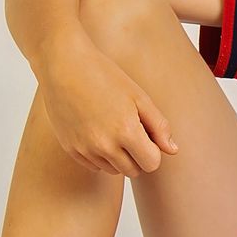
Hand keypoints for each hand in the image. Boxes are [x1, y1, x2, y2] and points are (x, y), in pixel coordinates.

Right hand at [40, 37, 178, 176]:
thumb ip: (159, 126)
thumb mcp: (139, 97)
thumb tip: (172, 150)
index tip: (147, 134)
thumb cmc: (104, 76)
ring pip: (113, 170)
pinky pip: (94, 166)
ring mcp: (85, 149)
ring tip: (112, 128)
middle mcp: (104, 146)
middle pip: (133, 171)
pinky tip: (96, 131)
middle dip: (137, 156)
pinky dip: (100, 155)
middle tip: (130, 130)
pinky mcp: (70, 149)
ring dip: (119, 157)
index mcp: (126, 132)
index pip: (151, 164)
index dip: (153, 150)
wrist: (64, 64)